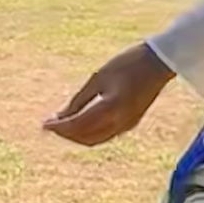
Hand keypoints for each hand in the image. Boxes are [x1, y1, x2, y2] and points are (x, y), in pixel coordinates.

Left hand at [44, 42, 173, 145]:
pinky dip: (89, 133)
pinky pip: (105, 135)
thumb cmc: (128, 63)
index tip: (43, 124)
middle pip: (85, 137)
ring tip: (61, 126)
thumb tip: (60, 116)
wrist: (159, 62)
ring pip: (95, 140)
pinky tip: (80, 124)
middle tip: (49, 125)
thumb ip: (79, 100)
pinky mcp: (131, 123)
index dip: (59, 127)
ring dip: (76, 136)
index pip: (78, 125)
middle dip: (66, 133)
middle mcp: (120, 122)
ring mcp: (127, 125)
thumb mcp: (99, 78)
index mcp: (111, 108)